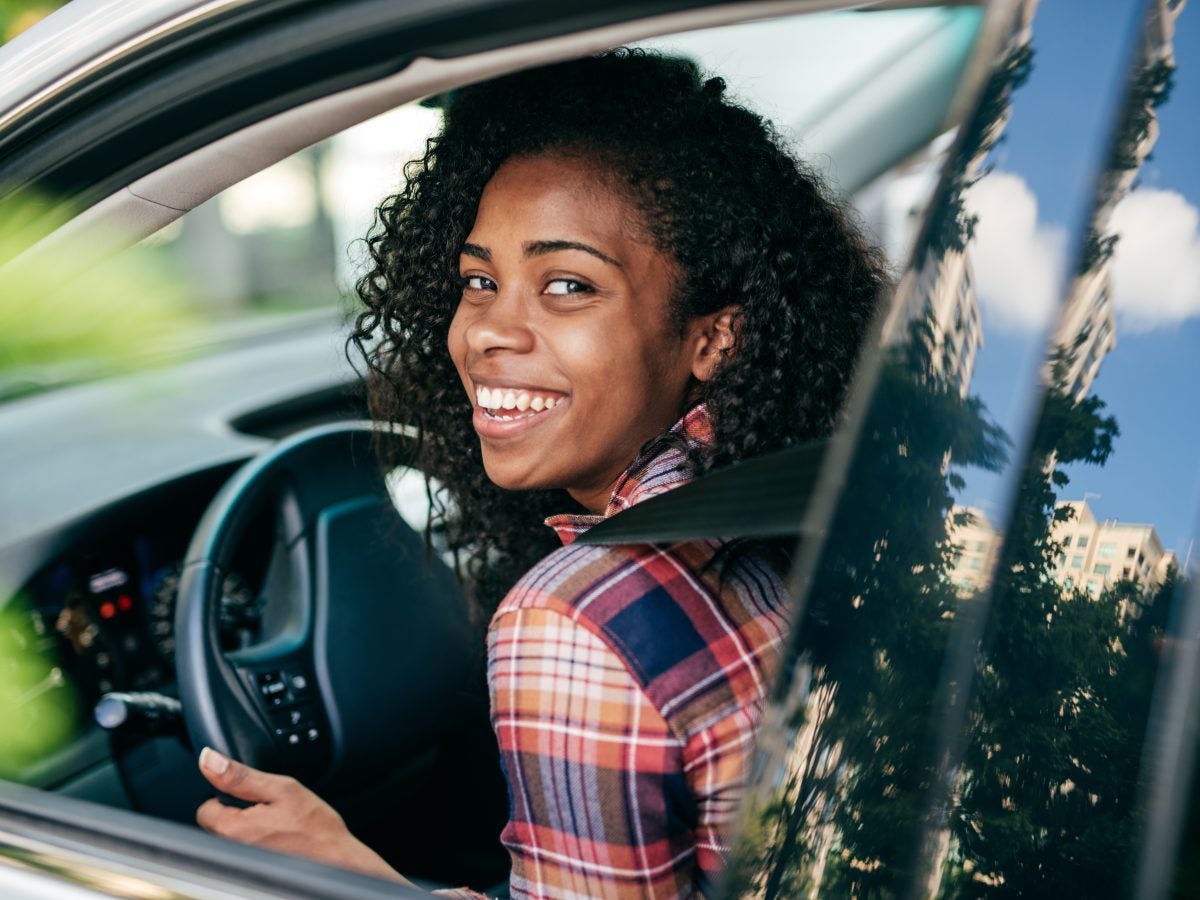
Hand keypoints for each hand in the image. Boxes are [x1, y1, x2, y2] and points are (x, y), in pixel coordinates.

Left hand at [195, 746, 412, 885]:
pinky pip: (243, 851)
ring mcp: (240, 864)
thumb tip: (209, 760)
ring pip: (230, 838)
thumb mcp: (281, 788)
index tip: (253, 796)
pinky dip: (256, 843)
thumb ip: (240, 775)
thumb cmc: (316, 828)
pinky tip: (278, 839)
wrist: (338, 861)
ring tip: (277, 825)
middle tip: (269, 810)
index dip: (229, 794)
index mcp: (232, 829)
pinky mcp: (252, 870)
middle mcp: (229, 853)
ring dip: (248, 828)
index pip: (205, 807)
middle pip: (216, 824)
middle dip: (237, 812)